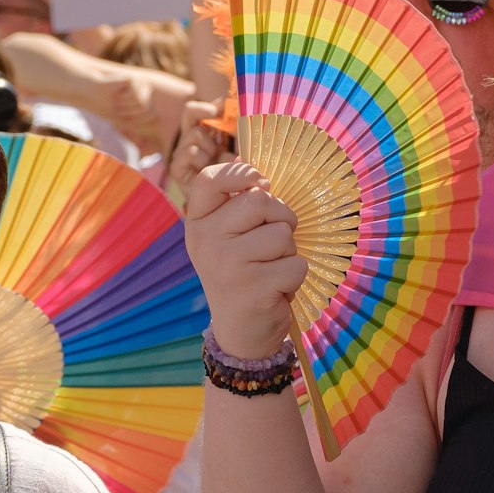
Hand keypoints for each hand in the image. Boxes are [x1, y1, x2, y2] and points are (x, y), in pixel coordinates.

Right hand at [181, 143, 308, 352]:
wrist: (241, 331)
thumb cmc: (242, 273)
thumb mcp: (229, 237)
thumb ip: (237, 202)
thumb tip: (251, 162)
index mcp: (197, 224)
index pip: (209, 180)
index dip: (240, 172)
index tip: (260, 182)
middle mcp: (206, 241)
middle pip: (260, 200)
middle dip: (281, 217)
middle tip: (273, 243)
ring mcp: (227, 264)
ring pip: (283, 233)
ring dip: (288, 252)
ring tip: (271, 269)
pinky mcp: (254, 287)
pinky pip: (296, 264)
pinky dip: (295, 276)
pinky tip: (276, 289)